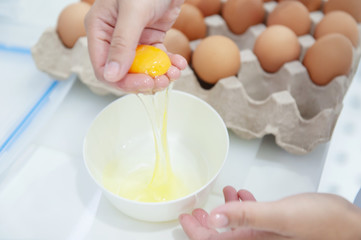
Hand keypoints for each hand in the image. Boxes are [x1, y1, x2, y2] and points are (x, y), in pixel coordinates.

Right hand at [85, 0, 186, 92]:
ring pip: (142, 69)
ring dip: (159, 75)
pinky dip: (168, 64)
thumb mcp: (133, 13)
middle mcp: (113, 38)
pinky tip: (179, 64)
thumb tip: (111, 75)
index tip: (144, 84)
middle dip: (144, 80)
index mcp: (100, 30)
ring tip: (174, 73)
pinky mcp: (150, 38)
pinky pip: (157, 59)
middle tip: (163, 82)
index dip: (123, 82)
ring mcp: (133, 40)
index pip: (103, 68)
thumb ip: (122, 44)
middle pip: (124, 72)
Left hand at [179, 186, 360, 239]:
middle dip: (204, 224)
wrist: (349, 226)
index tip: (184, 217)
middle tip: (193, 210)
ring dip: (223, 213)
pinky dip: (242, 208)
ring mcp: (267, 236)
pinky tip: (241, 196)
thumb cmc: (323, 224)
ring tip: (217, 198)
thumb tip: (215, 216)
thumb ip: (246, 217)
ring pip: (234, 228)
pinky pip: (252, 220)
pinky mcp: (275, 228)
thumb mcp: (280, 217)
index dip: (196, 232)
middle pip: (221, 237)